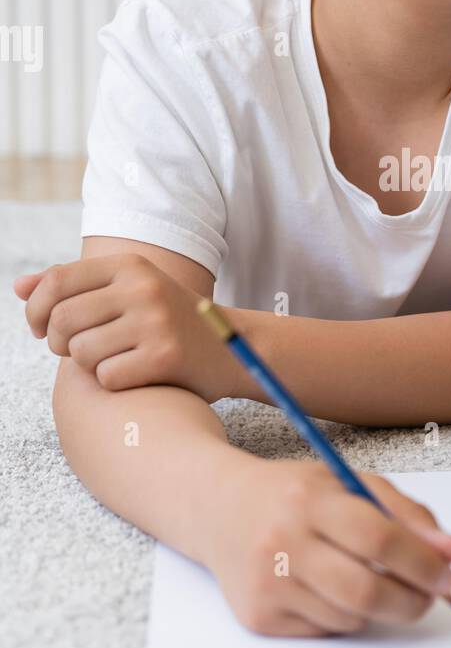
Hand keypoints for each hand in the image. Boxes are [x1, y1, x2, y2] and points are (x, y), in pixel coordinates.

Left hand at [13, 255, 233, 402]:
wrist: (233, 347)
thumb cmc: (168, 321)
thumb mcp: (128, 291)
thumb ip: (74, 286)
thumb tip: (18, 287)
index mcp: (130, 265)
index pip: (57, 282)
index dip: (36, 310)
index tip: (41, 328)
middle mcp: (142, 287)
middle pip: (62, 320)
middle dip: (57, 343)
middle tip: (74, 350)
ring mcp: (155, 321)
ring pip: (80, 352)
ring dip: (88, 364)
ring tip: (113, 360)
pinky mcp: (165, 356)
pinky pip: (107, 377)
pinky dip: (113, 382)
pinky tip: (135, 374)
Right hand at [205, 458, 450, 636]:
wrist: (218, 510)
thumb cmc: (295, 494)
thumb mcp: (349, 482)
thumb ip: (406, 513)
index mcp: (308, 500)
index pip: (378, 539)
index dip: (422, 562)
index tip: (449, 573)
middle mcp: (281, 543)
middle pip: (365, 590)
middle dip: (413, 601)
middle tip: (432, 595)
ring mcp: (266, 584)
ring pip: (350, 617)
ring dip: (379, 607)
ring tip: (372, 580)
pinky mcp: (258, 618)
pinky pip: (325, 632)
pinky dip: (344, 615)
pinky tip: (330, 588)